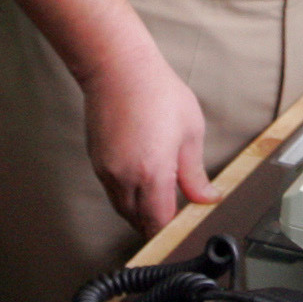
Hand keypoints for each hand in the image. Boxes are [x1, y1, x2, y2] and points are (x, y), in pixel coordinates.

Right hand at [79, 41, 218, 235]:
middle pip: (138, 222)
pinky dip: (127, 196)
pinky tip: (141, 182)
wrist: (119, 69)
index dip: (171, 231)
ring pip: (123, 209)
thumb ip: (195, 173)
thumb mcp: (190, 132)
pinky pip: (112, 192)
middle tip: (175, 217)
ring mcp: (106, 171)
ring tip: (159, 201)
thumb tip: (206, 198)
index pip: (159, 223)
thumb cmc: (157, 93)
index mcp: (152, 173)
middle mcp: (124, 178)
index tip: (183, 227)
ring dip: (140, 212)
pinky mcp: (96, 162)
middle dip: (156, 224)